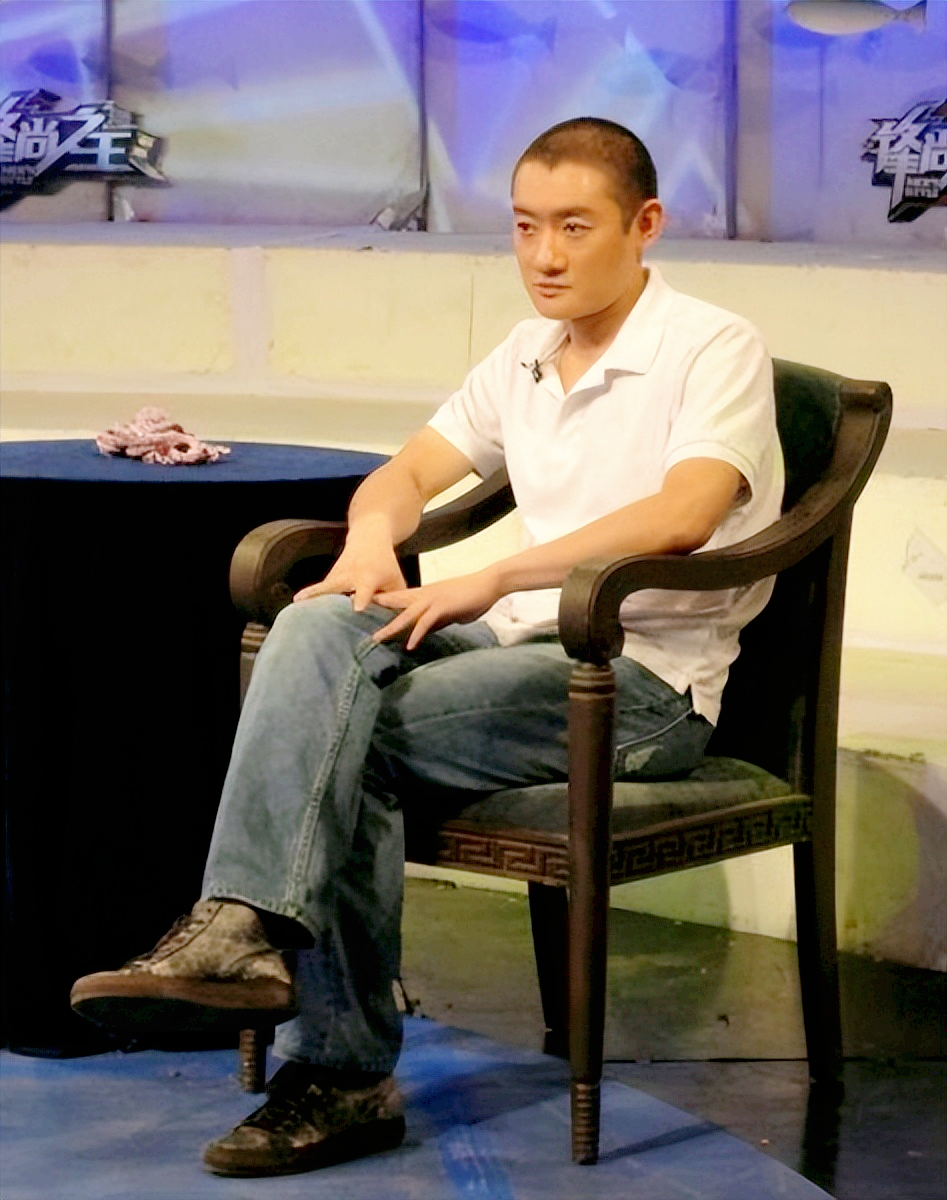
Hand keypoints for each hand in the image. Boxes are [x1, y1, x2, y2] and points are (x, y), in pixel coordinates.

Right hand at [293, 531, 405, 610]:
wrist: (368, 538)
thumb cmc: (386, 565)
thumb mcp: (396, 581)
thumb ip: (395, 603)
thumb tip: (395, 628)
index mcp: (368, 577)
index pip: (365, 589)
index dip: (362, 599)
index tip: (357, 609)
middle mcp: (348, 575)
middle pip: (331, 586)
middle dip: (319, 593)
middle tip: (304, 603)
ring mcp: (335, 576)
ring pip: (321, 590)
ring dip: (309, 598)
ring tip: (294, 610)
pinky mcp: (328, 579)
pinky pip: (319, 593)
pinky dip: (310, 601)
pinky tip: (297, 612)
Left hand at [372, 570, 501, 649]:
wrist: (490, 583)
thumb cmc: (472, 596)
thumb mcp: (449, 611)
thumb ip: (435, 621)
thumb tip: (423, 633)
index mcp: (425, 594)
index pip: (398, 598)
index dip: (382, 603)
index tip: (365, 608)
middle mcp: (425, 594)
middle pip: (395, 603)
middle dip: (376, 611)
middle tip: (354, 615)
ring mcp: (433, 599)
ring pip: (406, 614)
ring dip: (390, 627)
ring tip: (376, 639)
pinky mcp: (443, 606)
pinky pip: (426, 622)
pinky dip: (417, 633)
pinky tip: (410, 645)